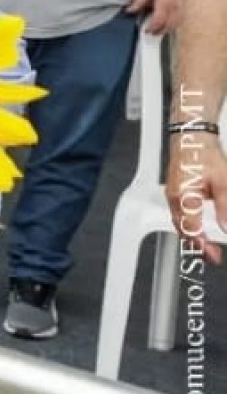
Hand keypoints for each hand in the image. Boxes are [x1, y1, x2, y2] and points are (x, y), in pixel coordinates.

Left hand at [127, 0, 182, 34]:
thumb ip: (139, 2)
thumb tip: (129, 11)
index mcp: (165, 3)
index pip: (159, 20)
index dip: (152, 27)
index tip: (146, 31)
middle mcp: (174, 7)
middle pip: (168, 25)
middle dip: (159, 31)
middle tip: (150, 33)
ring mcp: (181, 8)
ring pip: (175, 24)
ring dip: (166, 29)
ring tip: (157, 30)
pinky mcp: (183, 8)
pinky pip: (179, 20)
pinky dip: (172, 25)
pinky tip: (166, 25)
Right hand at [165, 135, 225, 265]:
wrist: (192, 139)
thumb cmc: (203, 154)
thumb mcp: (223, 182)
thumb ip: (224, 207)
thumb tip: (226, 227)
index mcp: (184, 196)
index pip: (192, 227)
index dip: (202, 244)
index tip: (213, 254)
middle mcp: (174, 198)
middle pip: (183, 228)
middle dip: (197, 244)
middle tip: (212, 254)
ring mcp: (172, 196)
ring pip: (180, 223)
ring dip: (193, 235)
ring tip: (207, 245)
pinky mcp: (175, 193)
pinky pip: (180, 215)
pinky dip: (189, 224)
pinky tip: (198, 228)